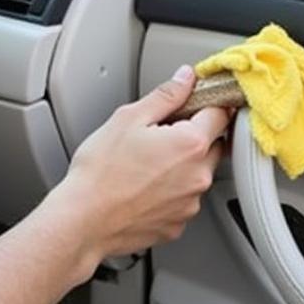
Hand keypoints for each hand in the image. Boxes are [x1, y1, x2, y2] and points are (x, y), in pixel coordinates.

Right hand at [51, 65, 229, 266]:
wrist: (83, 221)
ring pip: (199, 175)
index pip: (221, 114)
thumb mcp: (128, 119)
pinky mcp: (178, 225)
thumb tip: (186, 79)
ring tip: (147, 165)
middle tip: (162, 136)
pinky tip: (145, 188)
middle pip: (214, 146)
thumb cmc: (100, 173)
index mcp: (191, 144)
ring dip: (183, 167)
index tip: (195, 104)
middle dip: (196, 137)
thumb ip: (165, 96)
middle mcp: (198, 176)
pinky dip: (171, 193)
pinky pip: (184, 201)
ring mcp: (190, 203)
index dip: (209, 105)